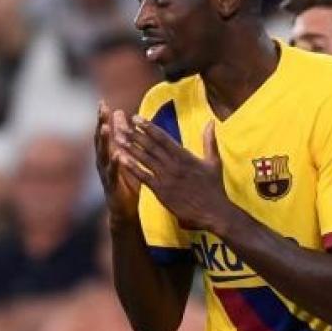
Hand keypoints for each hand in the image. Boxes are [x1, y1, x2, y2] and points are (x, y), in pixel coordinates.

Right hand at [95, 102, 140, 221]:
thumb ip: (121, 136)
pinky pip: (113, 172)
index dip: (102, 118)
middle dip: (101, 124)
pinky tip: (117, 154)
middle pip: (100, 140)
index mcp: (106, 154)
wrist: (124, 211)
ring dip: (104, 140)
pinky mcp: (112, 185)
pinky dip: (115, 163)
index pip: (103, 132)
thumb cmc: (125, 182)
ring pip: (103, 154)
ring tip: (106, 127)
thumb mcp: (125, 155)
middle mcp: (102, 162)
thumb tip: (120, 113)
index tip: (102, 102)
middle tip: (102, 109)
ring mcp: (105, 173)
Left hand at [120, 118, 233, 232]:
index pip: (163, 137)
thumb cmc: (214, 188)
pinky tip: (121, 160)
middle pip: (150, 145)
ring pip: (145, 159)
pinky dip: (132, 167)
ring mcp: (166, 177)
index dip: (148, 127)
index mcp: (185, 155)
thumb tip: (211, 122)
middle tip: (120, 124)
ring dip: (130, 147)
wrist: (213, 212)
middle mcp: (173, 164)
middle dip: (135, 134)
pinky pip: (144, 177)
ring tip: (118, 138)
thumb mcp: (214, 161)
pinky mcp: (161, 191)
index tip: (136, 118)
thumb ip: (209, 141)